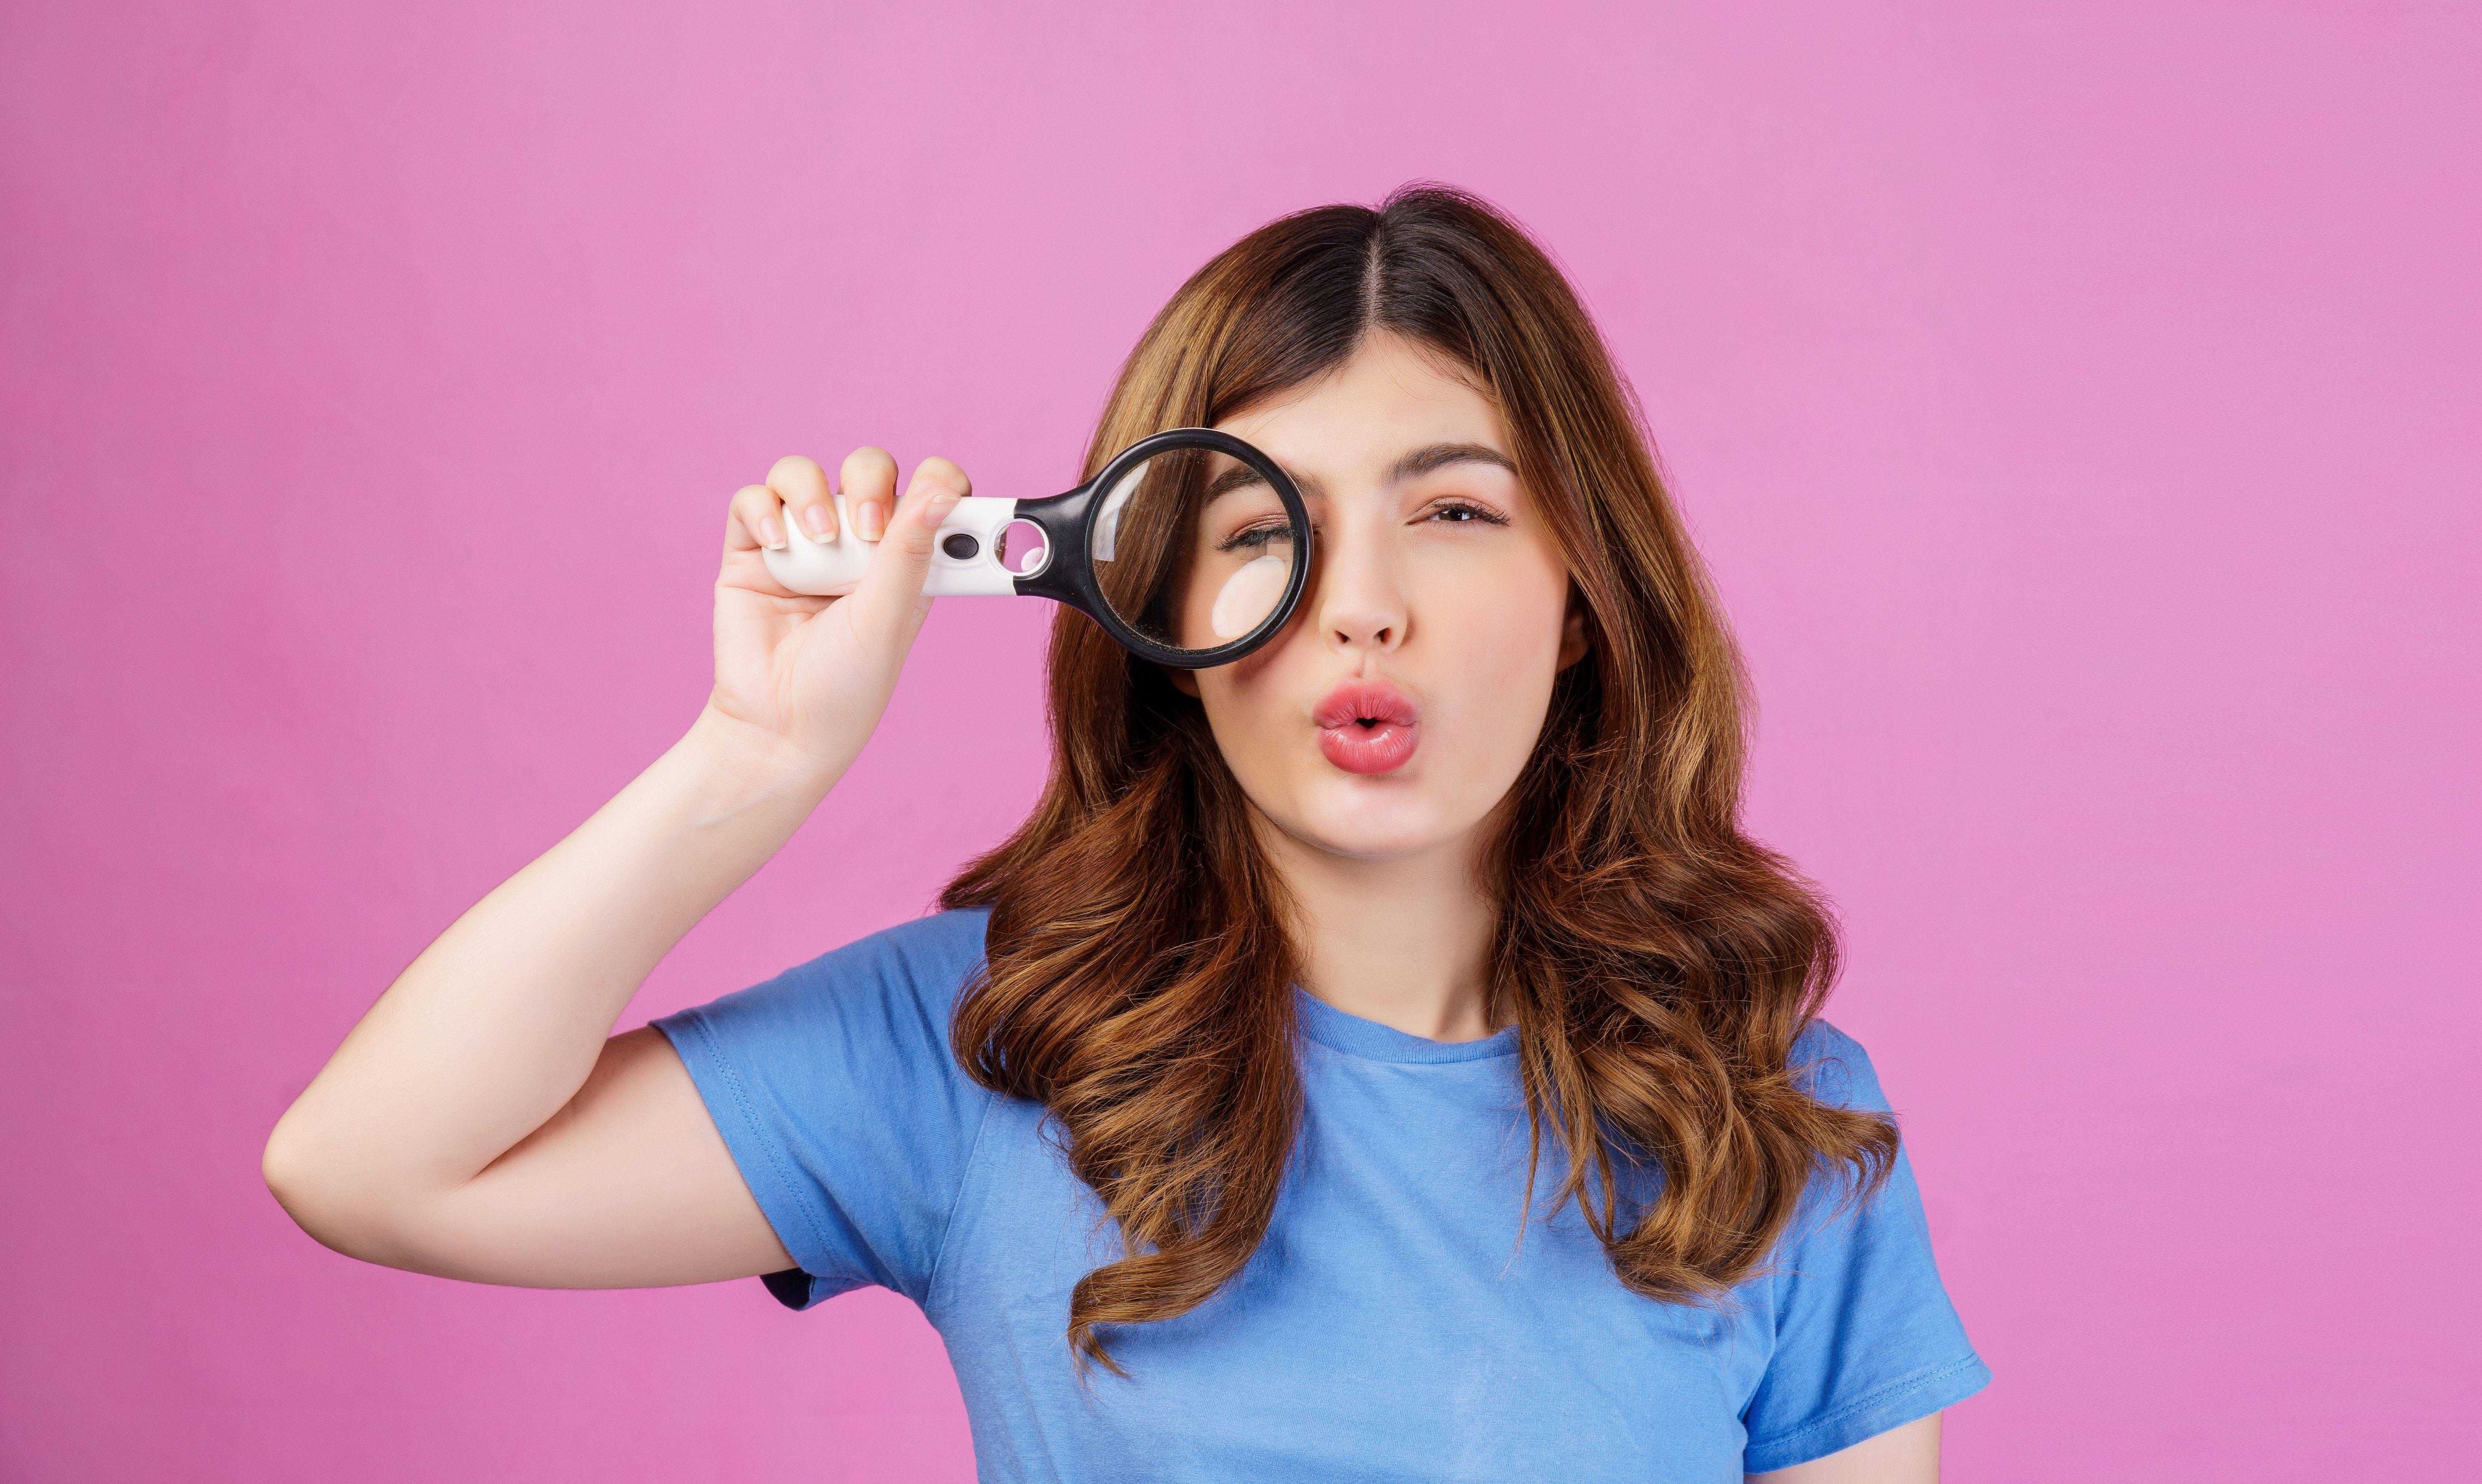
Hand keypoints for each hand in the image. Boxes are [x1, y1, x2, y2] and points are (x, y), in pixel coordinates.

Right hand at [703, 447, 970, 781]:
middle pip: (867, 470)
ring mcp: (802, 545)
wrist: (778, 729)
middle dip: (869, 485)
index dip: (939, 483)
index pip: (931, 493)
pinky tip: (777, 547)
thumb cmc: (846, 685)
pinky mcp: (752, 552)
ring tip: (819, 538)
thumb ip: (909, 553)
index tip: (941, 498)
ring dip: (812, 493)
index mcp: (906, 559)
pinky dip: (763, 511)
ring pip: (804, 475)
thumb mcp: (887, 618)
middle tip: (868, 529)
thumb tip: (942, 492)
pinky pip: (753, 501)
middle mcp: (856, 545)